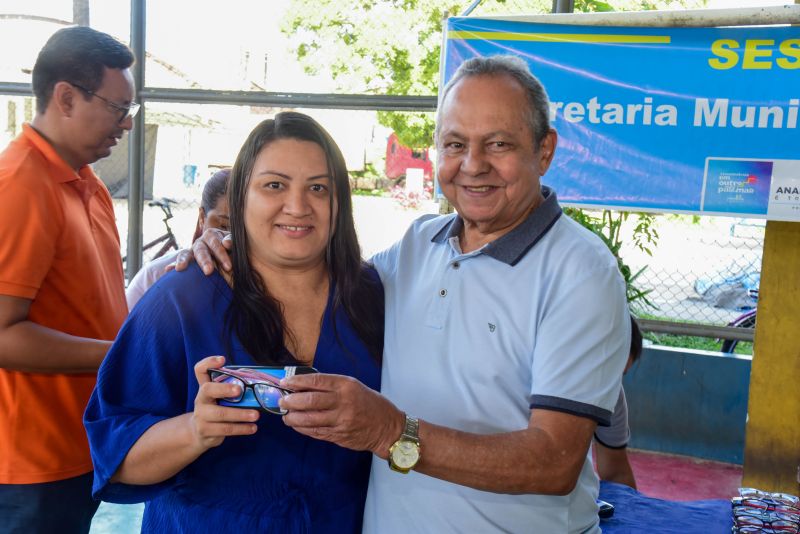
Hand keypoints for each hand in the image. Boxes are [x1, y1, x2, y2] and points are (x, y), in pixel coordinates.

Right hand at [174, 228, 232, 274]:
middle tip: (209, 271)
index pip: (215, 243)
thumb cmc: (233, 250)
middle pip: (201, 250)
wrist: (229, 259)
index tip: (228, 266)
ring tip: (180, 268)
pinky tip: (168, 270)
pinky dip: (173, 265)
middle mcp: (201, 242)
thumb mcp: (234, 245)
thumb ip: (232, 242)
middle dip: (204, 261)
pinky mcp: (186, 260)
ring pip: (187, 254)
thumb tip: (226, 243)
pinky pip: (178, 262)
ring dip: (184, 261)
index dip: (221, 254)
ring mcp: (192, 251)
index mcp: (212, 235)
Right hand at [190, 355, 258, 450]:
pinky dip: (241, 429)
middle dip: (224, 389)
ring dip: (240, 414)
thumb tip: (259, 382)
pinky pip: (225, 430)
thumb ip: (232, 389)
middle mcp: (201, 399)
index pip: (200, 370)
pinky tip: (253, 428)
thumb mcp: (220, 398)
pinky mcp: (206, 431)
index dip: (208, 363)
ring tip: (256, 415)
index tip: (222, 359)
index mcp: (205, 388)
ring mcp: (201, 416)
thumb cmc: (216, 409)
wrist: (198, 433)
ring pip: (221, 414)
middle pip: (208, 390)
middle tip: (239, 390)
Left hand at [279, 373, 403, 457]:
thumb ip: (330, 386)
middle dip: (291, 401)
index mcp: (346, 386)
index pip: (316, 381)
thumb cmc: (369, 403)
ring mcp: (341, 421)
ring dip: (293, 417)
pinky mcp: (339, 435)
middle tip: (282, 401)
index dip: (297, 382)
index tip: (284, 383)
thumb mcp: (353, 386)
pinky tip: (296, 425)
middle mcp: (343, 402)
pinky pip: (315, 432)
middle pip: (309, 401)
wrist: (386, 427)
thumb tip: (303, 386)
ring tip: (286, 415)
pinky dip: (302, 428)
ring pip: (309, 419)